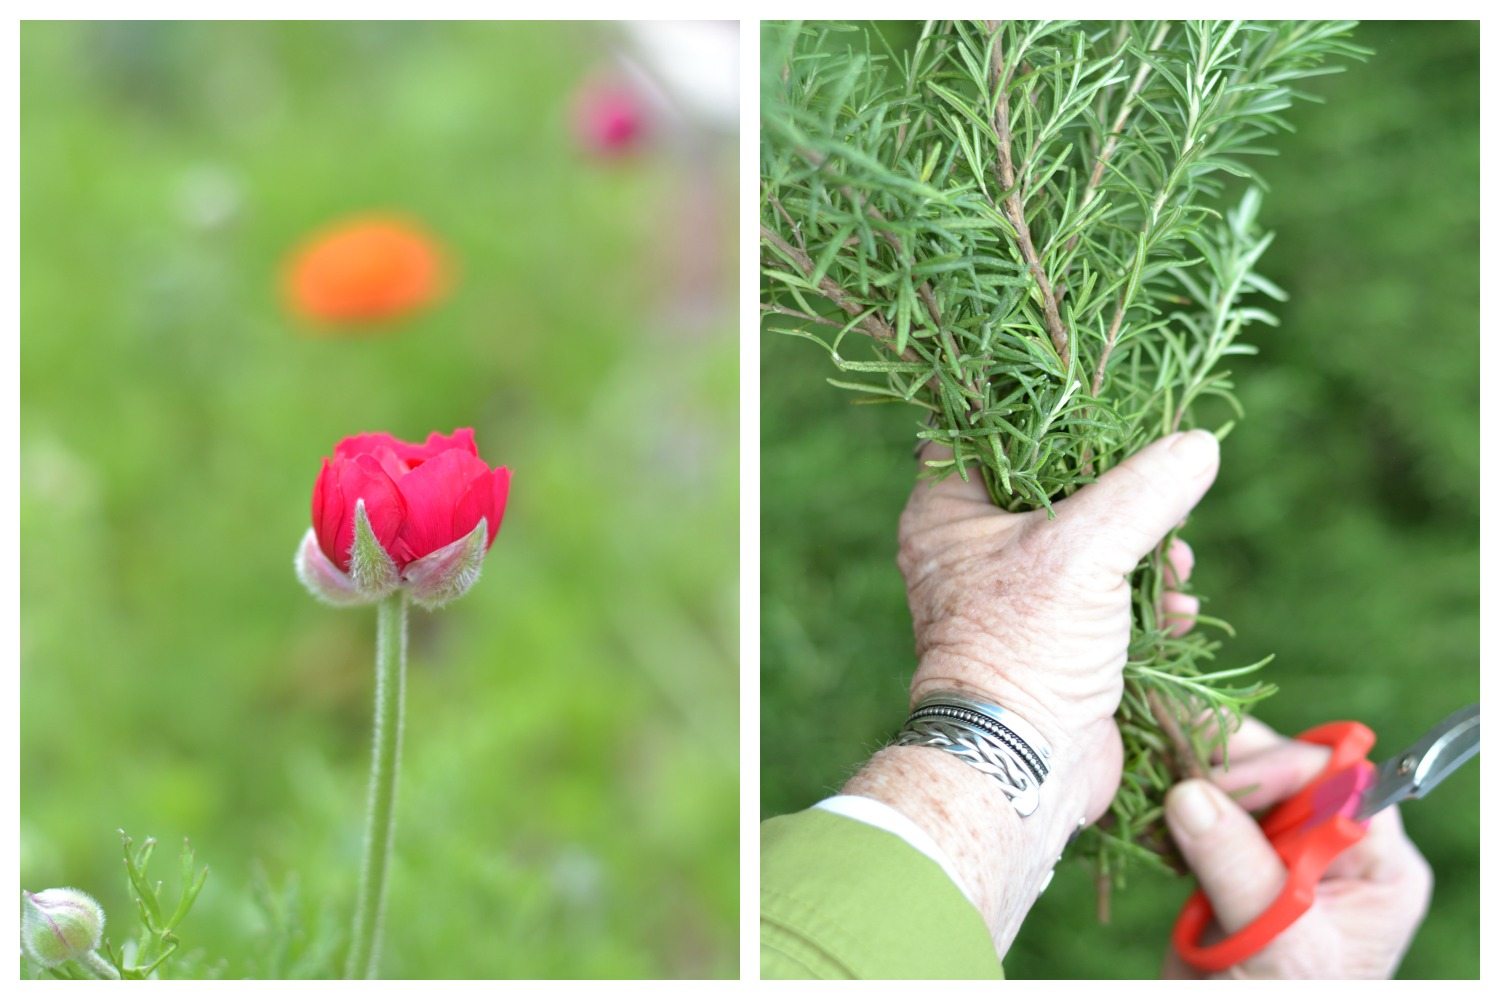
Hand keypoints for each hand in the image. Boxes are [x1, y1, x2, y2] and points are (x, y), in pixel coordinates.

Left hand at [898, 430, 1220, 823]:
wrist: (1023, 764)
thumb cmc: (1028, 647)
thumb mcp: (1088, 551)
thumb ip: (1145, 490)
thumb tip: (1200, 445)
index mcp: (946, 511)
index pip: (993, 431)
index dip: (1054, 418)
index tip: (1115, 417)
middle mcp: (969, 546)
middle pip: (1058, 486)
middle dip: (1125, 496)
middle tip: (1166, 503)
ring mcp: (1011, 593)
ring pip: (1091, 541)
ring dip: (1146, 551)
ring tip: (1179, 567)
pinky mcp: (1051, 635)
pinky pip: (1106, 594)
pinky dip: (1145, 600)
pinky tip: (1177, 614)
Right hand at [1163, 717, 1432, 978]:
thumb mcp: (1278, 948)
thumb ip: (1241, 871)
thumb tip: (1192, 795)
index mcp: (1374, 866)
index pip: (1338, 782)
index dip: (1280, 767)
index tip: (1220, 780)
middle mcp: (1332, 849)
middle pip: (1283, 772)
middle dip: (1226, 766)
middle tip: (1169, 762)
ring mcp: (1277, 853)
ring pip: (1236, 785)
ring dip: (1190, 779)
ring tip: (1150, 785)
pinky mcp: (1228, 862)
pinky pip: (1200, 811)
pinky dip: (1168, 806)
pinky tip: (1145, 813)